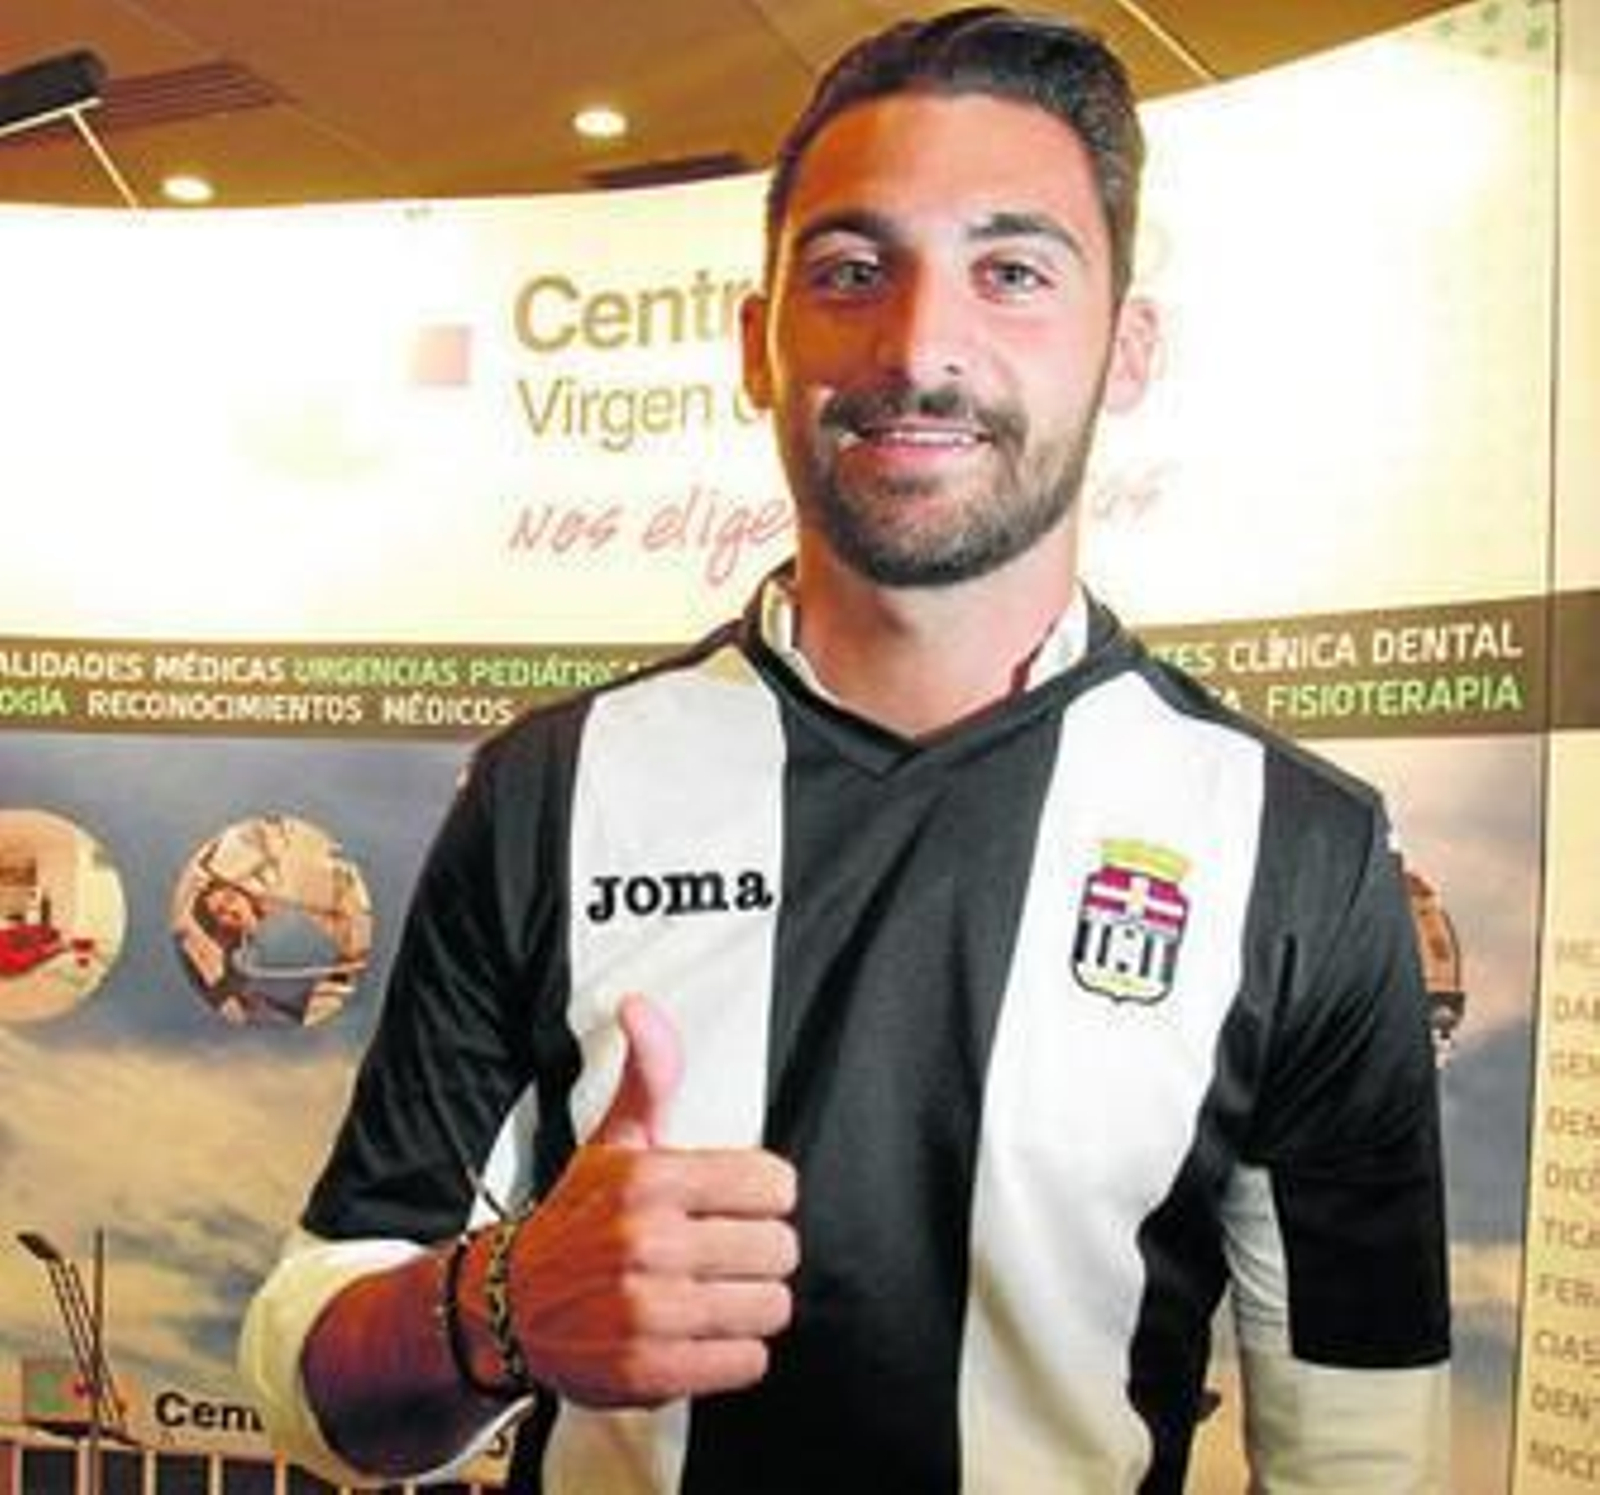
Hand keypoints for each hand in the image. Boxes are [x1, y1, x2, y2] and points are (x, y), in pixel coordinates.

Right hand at [504, 993, 798, 1406]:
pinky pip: (747, 1362)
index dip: (764, 1195)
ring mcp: (648, 1312)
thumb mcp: (613, 1140)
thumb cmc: (578, 1219)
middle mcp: (648, 1243)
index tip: (740, 1203)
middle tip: (728, 1253)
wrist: (505, 1306)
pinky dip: (735, 1352)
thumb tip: (639, 1005)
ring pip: (770, 1306)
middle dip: (761, 1252)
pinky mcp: (650, 1372)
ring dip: (752, 1303)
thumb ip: (649, 1072)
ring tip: (718, 1293)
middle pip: (779, 1249)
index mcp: (650, 1180)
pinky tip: (703, 1333)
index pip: (774, 1183)